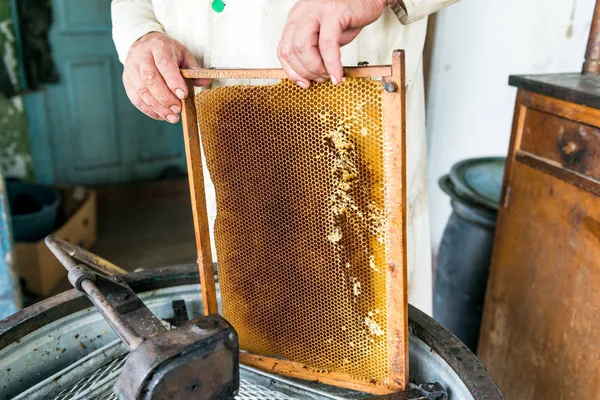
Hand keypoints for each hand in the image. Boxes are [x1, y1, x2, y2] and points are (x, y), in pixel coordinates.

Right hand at [123, 32, 209, 122]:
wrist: (144, 44)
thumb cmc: (167, 51)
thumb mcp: (183, 54)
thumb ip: (193, 69)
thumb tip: (205, 82)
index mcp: (158, 47)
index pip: (164, 64)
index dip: (173, 81)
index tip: (183, 95)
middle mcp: (141, 57)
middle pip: (150, 79)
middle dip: (165, 97)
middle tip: (178, 109)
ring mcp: (131, 69)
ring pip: (142, 91)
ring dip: (158, 107)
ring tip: (172, 117)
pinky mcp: (127, 81)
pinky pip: (136, 99)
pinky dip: (149, 110)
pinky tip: (161, 115)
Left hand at [278, 0, 397, 87]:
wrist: (369, 0)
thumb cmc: (348, 17)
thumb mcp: (324, 37)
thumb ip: (314, 53)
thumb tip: (308, 77)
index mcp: (296, 19)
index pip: (283, 50)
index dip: (292, 71)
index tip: (304, 83)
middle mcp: (303, 13)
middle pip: (291, 50)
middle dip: (305, 72)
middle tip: (321, 79)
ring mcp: (316, 11)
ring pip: (303, 48)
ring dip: (316, 69)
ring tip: (329, 75)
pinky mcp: (333, 13)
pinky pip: (327, 45)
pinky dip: (332, 64)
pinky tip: (337, 74)